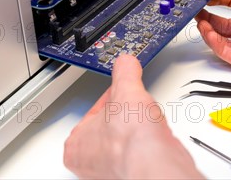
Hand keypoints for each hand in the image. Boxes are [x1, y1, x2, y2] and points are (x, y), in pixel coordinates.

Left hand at [64, 55, 201, 178]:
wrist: (155, 161)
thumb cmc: (131, 139)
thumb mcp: (126, 88)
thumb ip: (124, 71)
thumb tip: (126, 62)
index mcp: (75, 145)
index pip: (93, 110)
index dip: (111, 96)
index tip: (121, 90)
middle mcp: (89, 163)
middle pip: (108, 126)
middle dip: (123, 113)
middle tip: (133, 105)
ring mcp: (110, 170)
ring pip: (123, 140)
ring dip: (136, 127)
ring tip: (144, 118)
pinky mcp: (131, 172)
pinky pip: (138, 151)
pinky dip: (146, 141)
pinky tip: (153, 134)